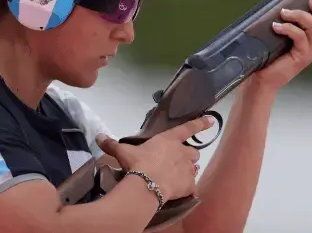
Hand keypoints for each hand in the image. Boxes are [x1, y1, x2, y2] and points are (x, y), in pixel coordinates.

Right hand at [95, 116, 214, 200]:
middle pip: (193, 151)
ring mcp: (188, 168)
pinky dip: (187, 187)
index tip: (212, 120)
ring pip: (194, 167)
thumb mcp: (124, 152)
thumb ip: (113, 144)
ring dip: (188, 170)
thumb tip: (99, 136)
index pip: (189, 128)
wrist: (147, 184)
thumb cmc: (138, 163)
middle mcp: (182, 152)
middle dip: (188, 155)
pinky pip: (191, 185)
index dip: (201, 123)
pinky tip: (180, 191)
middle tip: (177, 162)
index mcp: (170, 139)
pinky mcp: (189, 184)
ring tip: (178, 176)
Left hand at [253, 0, 311, 91]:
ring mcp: (309, 52)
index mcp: (310, 40)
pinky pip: (300, 37)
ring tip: (283, 13)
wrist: (260, 80)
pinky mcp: (301, 58)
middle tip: (310, 0)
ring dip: (299, 15)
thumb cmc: (266, 56)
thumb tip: (281, 5)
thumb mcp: (278, 35)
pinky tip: (276, 26)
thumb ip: (284, 23)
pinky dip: (288, 28)